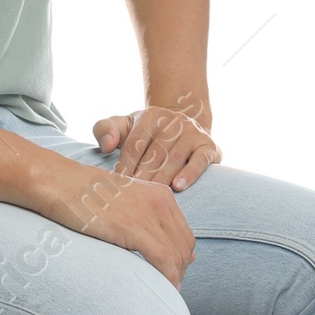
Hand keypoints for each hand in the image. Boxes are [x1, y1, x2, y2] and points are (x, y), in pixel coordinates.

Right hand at [35, 159, 197, 288]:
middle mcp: (160, 202)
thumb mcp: (124, 198)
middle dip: (181, 271)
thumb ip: (144, 215)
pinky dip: (168, 277)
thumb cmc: (86, 194)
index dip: (182, 259)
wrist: (61, 183)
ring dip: (175, 278)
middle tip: (169, 287)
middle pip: (184, 246)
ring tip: (164, 291)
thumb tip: (155, 240)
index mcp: (161, 194)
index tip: (173, 274)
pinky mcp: (132, 228)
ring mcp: (147, 214)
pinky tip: (162, 287)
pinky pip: (162, 258)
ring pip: (176, 255)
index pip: (185, 234)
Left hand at [93, 105, 219, 191]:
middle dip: (142, 177)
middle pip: (154, 153)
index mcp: (151, 116)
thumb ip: (106, 129)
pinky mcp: (208, 146)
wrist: (182, 127)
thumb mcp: (124, 127)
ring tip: (150, 197)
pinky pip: (200, 161)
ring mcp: (193, 132)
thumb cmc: (146, 133)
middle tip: (131, 198)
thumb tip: (105, 145)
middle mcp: (174, 121)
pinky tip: (178, 187)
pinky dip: (190, 174)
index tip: (116, 186)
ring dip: (161, 179)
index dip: (124, 166)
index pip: (135, 144)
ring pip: (175, 159)